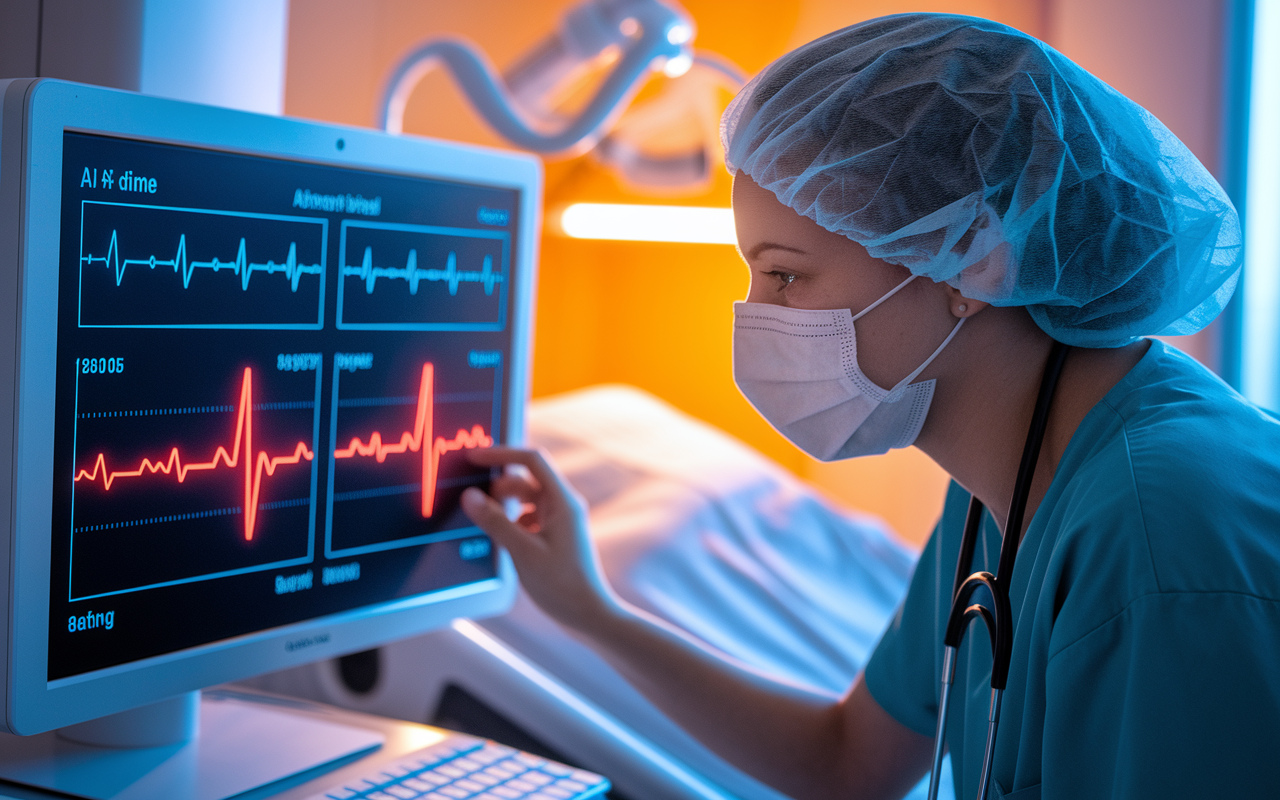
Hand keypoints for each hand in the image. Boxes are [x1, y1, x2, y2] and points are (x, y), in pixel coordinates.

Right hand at [461, 446, 616, 631]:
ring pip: (524, 501)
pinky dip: (510, 523)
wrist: (588, 616)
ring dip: (503, 508)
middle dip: (498, 488)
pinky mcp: (554, 537)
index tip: (474, 457)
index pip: (532, 460)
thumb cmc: (563, 586)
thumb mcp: (523, 552)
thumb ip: (495, 522)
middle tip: (472, 502)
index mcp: (562, 502)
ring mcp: (559, 521)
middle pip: (525, 480)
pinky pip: (527, 518)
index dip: (502, 453)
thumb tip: (470, 496)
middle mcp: (563, 506)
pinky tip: (499, 541)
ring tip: (484, 525)